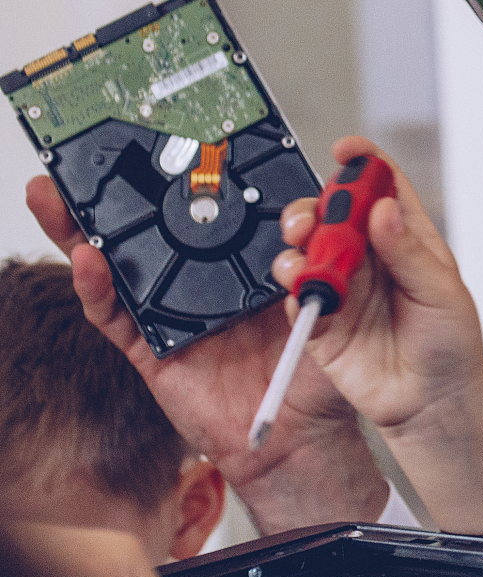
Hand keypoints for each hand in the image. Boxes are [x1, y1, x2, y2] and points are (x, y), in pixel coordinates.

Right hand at [25, 177, 388, 530]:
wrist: (300, 436)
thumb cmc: (319, 371)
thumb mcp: (332, 305)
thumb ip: (327, 262)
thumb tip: (319, 214)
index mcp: (248, 264)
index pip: (215, 209)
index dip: (195, 175)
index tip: (182, 140)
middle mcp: (205, 283)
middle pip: (155, 229)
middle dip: (120, 191)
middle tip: (89, 150)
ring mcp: (173, 313)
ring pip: (120, 265)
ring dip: (82, 230)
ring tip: (55, 192)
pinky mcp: (153, 348)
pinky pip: (118, 318)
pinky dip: (98, 291)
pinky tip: (87, 260)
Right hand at [273, 139, 482, 437]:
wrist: (434, 403)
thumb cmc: (451, 345)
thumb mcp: (442, 292)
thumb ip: (408, 253)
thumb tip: (383, 210)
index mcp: (406, 240)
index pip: (381, 189)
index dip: (363, 164)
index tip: (346, 149)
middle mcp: (370, 259)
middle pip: (332, 214)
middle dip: (316, 206)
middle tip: (313, 216)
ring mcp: (343, 287)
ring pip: (307, 249)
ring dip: (298, 242)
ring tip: (303, 249)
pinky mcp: (321, 321)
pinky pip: (295, 295)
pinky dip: (291, 287)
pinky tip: (302, 287)